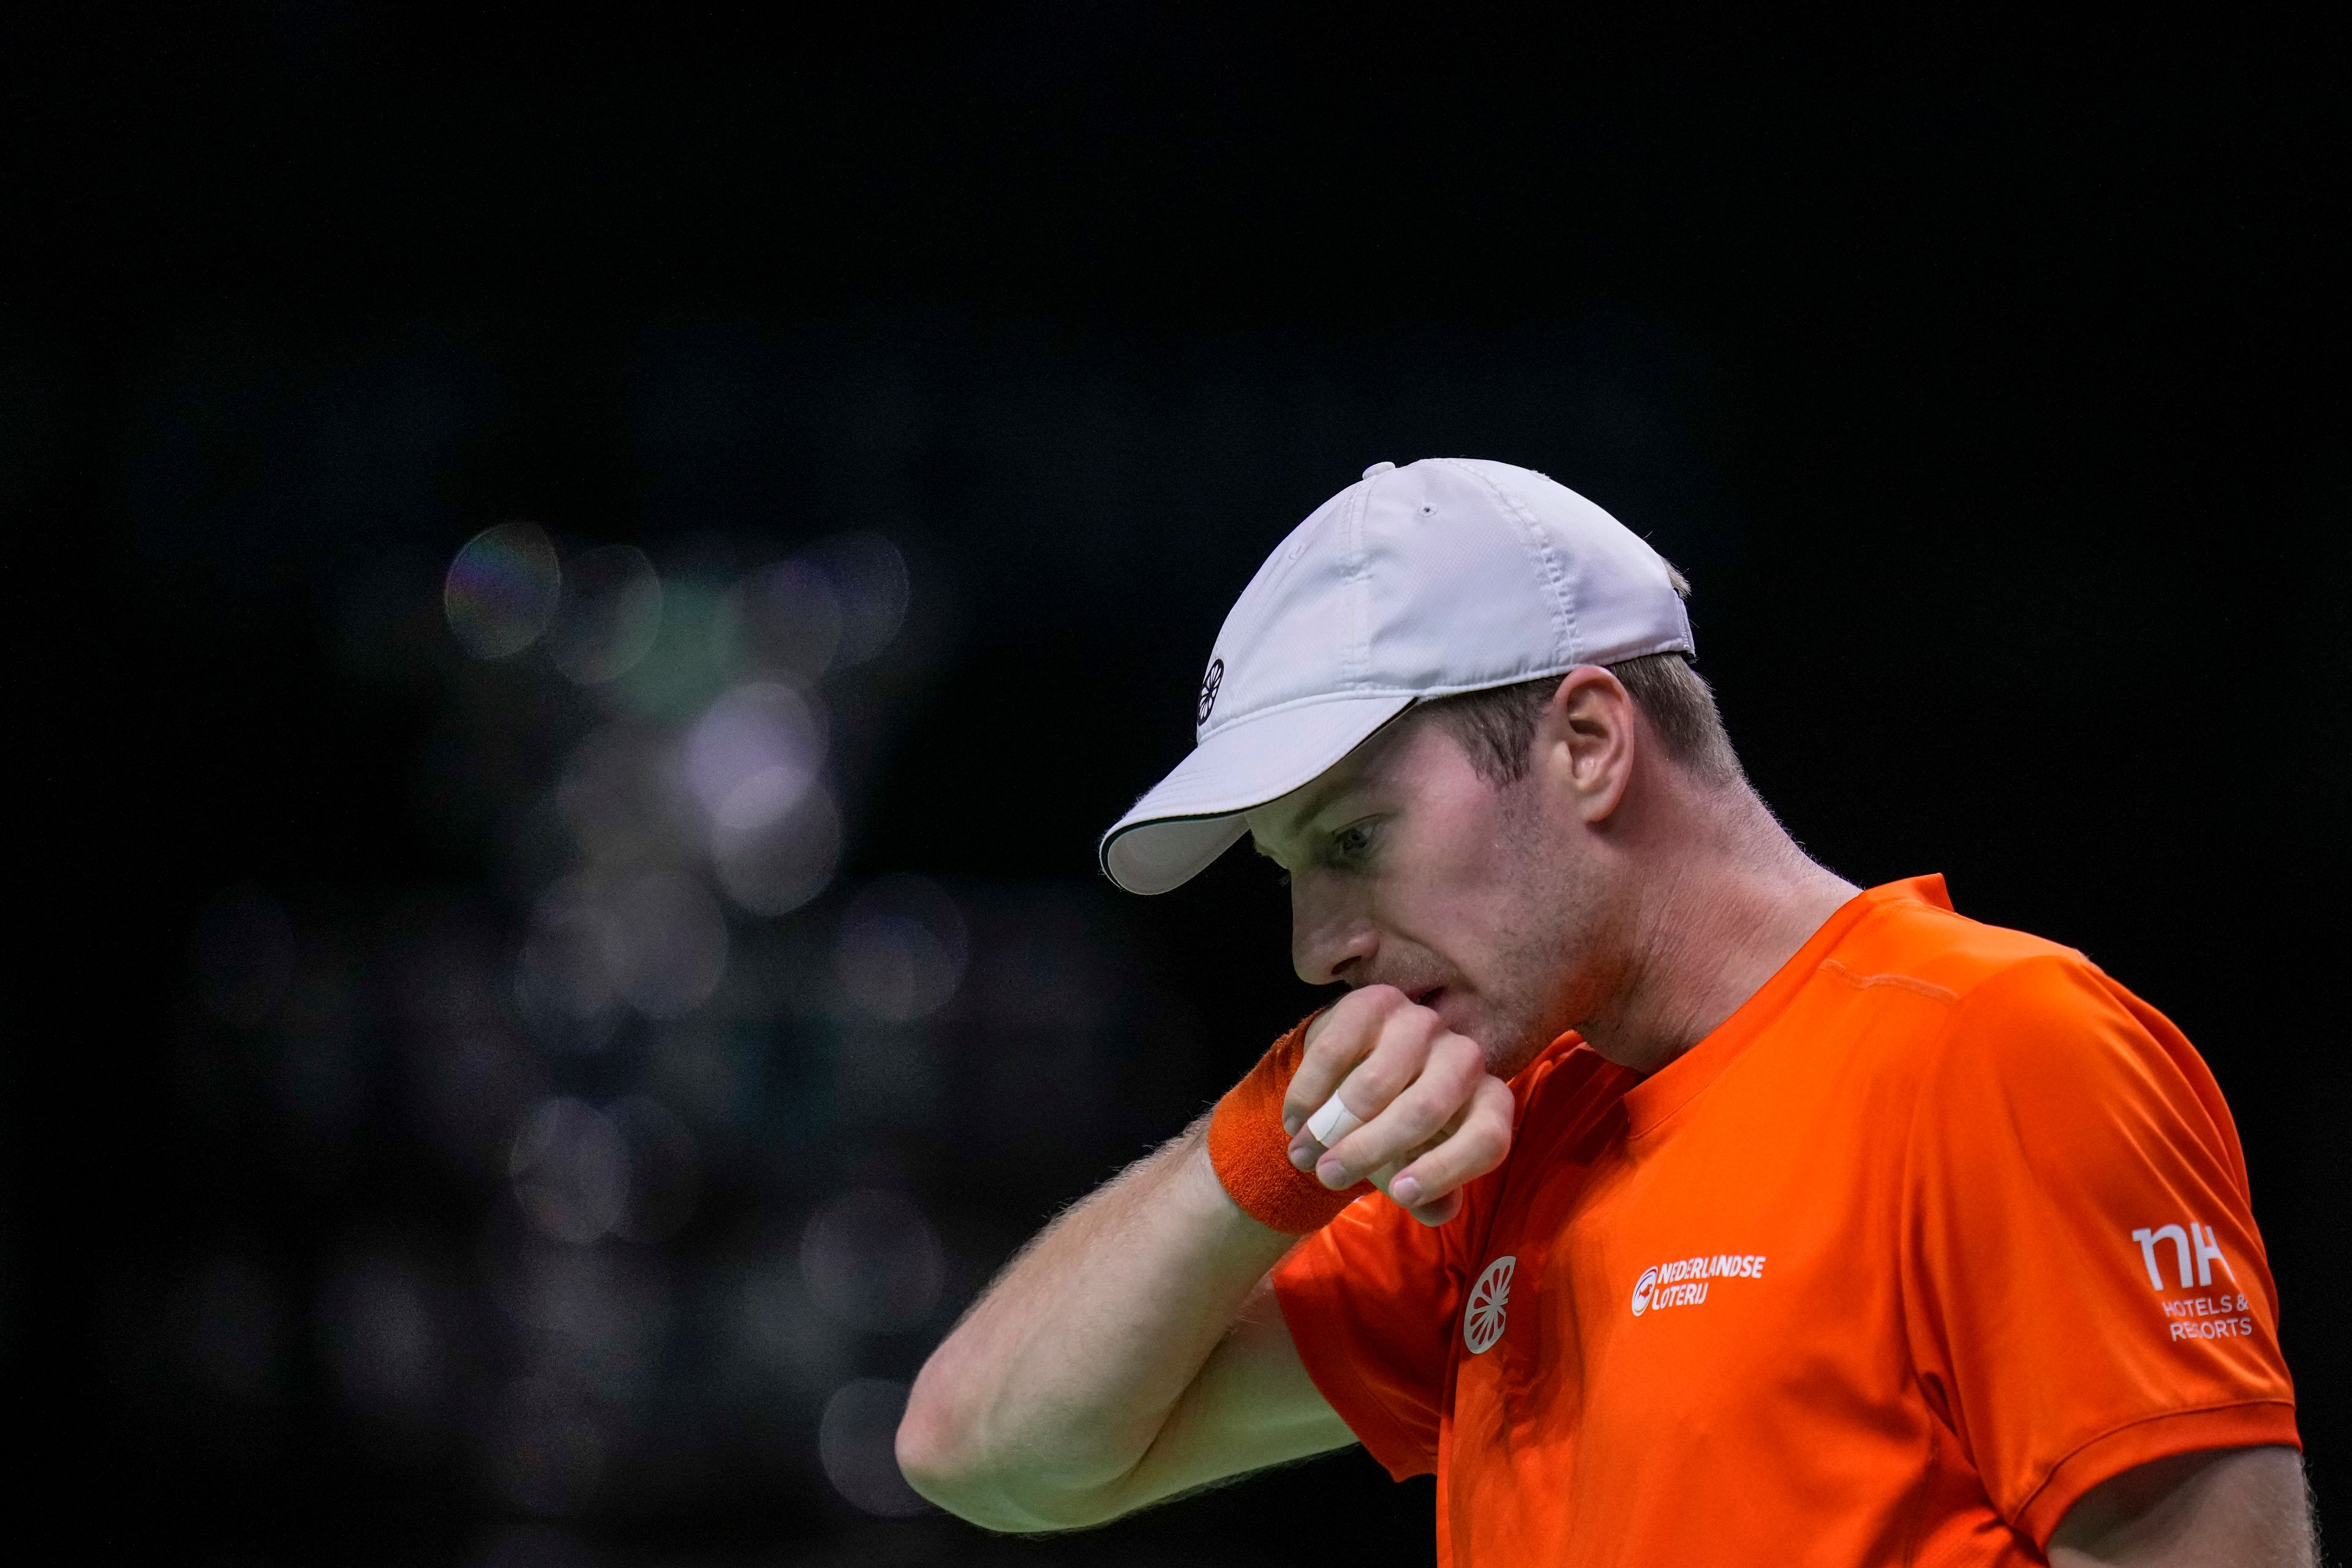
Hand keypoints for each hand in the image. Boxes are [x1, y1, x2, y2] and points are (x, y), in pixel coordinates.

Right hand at [1280, 986, 1515, 1226]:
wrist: (1357, 1073)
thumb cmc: (1395, 1130)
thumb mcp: (1415, 1167)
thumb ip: (1431, 1196)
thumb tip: (1439, 1211)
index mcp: (1489, 1103)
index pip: (1485, 1139)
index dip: (1445, 1171)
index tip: (1397, 1194)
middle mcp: (1466, 1057)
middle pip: (1425, 1110)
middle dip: (1369, 1150)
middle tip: (1328, 1174)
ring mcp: (1422, 1023)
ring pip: (1377, 1083)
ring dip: (1330, 1125)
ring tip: (1302, 1154)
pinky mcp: (1377, 1002)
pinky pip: (1336, 1051)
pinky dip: (1309, 1092)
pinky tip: (1294, 1119)